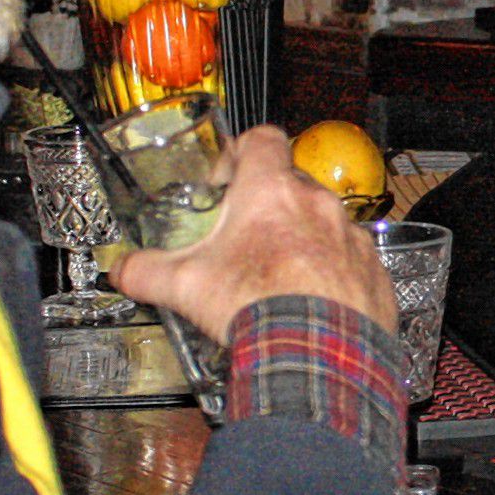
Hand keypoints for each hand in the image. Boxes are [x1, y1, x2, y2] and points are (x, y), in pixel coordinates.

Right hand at [110, 127, 398, 337]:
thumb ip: (147, 271)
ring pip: (324, 223)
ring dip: (302, 240)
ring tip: (277, 277)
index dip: (241, 152)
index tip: (228, 177)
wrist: (318, 355)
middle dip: (268, 205)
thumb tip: (123, 271)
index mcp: (271, 193)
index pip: (261, 139)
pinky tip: (311, 302)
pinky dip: (332, 273)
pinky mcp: (371, 270)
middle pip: (291, 184)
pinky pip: (350, 260)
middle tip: (244, 238)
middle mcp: (318, 205)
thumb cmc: (258, 309)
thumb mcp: (185, 286)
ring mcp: (350, 236)